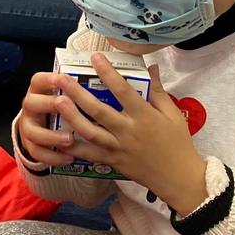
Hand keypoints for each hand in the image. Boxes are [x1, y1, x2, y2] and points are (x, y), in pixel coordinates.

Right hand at [17, 72, 76, 164]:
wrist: (40, 126)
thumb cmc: (59, 106)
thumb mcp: (62, 93)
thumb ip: (75, 90)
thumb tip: (104, 80)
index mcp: (39, 91)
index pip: (38, 80)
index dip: (48, 79)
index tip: (61, 78)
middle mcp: (31, 107)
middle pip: (30, 103)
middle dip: (47, 104)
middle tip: (63, 104)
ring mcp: (28, 126)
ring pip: (32, 132)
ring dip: (51, 136)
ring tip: (69, 139)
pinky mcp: (30, 145)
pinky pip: (37, 152)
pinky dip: (53, 157)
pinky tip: (69, 158)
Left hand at [53, 54, 207, 215]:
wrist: (178, 178)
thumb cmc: (178, 143)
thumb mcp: (172, 114)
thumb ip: (158, 90)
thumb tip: (151, 66)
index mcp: (144, 116)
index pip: (123, 90)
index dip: (108, 73)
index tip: (95, 57)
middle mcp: (128, 131)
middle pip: (99, 110)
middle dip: (78, 93)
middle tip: (62, 78)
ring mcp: (118, 148)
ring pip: (89, 132)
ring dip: (72, 116)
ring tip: (56, 101)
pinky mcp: (112, 161)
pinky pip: (89, 154)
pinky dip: (73, 147)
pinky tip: (58, 137)